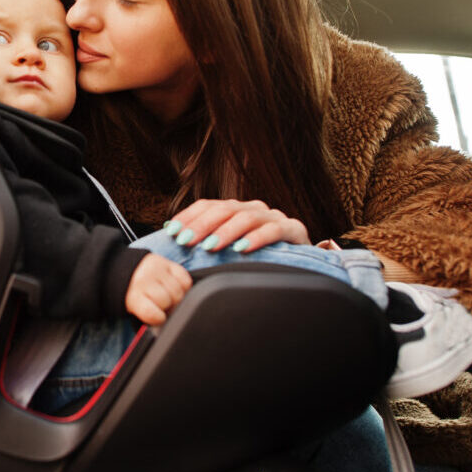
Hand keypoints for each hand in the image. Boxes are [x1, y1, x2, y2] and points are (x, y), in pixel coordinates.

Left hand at [125, 254, 191, 325]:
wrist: (129, 273)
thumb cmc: (136, 296)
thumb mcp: (134, 310)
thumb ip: (147, 319)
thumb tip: (160, 330)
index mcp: (134, 296)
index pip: (153, 314)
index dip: (158, 318)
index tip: (157, 317)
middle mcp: (145, 280)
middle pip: (168, 302)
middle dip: (167, 307)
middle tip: (161, 305)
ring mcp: (158, 270)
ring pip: (179, 292)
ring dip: (176, 297)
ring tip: (167, 296)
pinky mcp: (169, 263)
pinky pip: (186, 281)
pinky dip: (184, 286)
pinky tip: (174, 287)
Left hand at [163, 199, 309, 252]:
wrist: (302, 265)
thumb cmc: (258, 257)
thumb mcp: (229, 248)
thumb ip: (205, 239)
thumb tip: (169, 232)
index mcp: (237, 210)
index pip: (209, 205)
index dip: (189, 216)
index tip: (172, 230)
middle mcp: (254, 209)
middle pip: (225, 209)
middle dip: (202, 225)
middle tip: (185, 240)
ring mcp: (275, 217)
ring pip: (247, 217)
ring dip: (226, 232)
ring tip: (210, 246)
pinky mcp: (294, 230)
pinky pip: (275, 230)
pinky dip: (257, 238)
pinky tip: (243, 248)